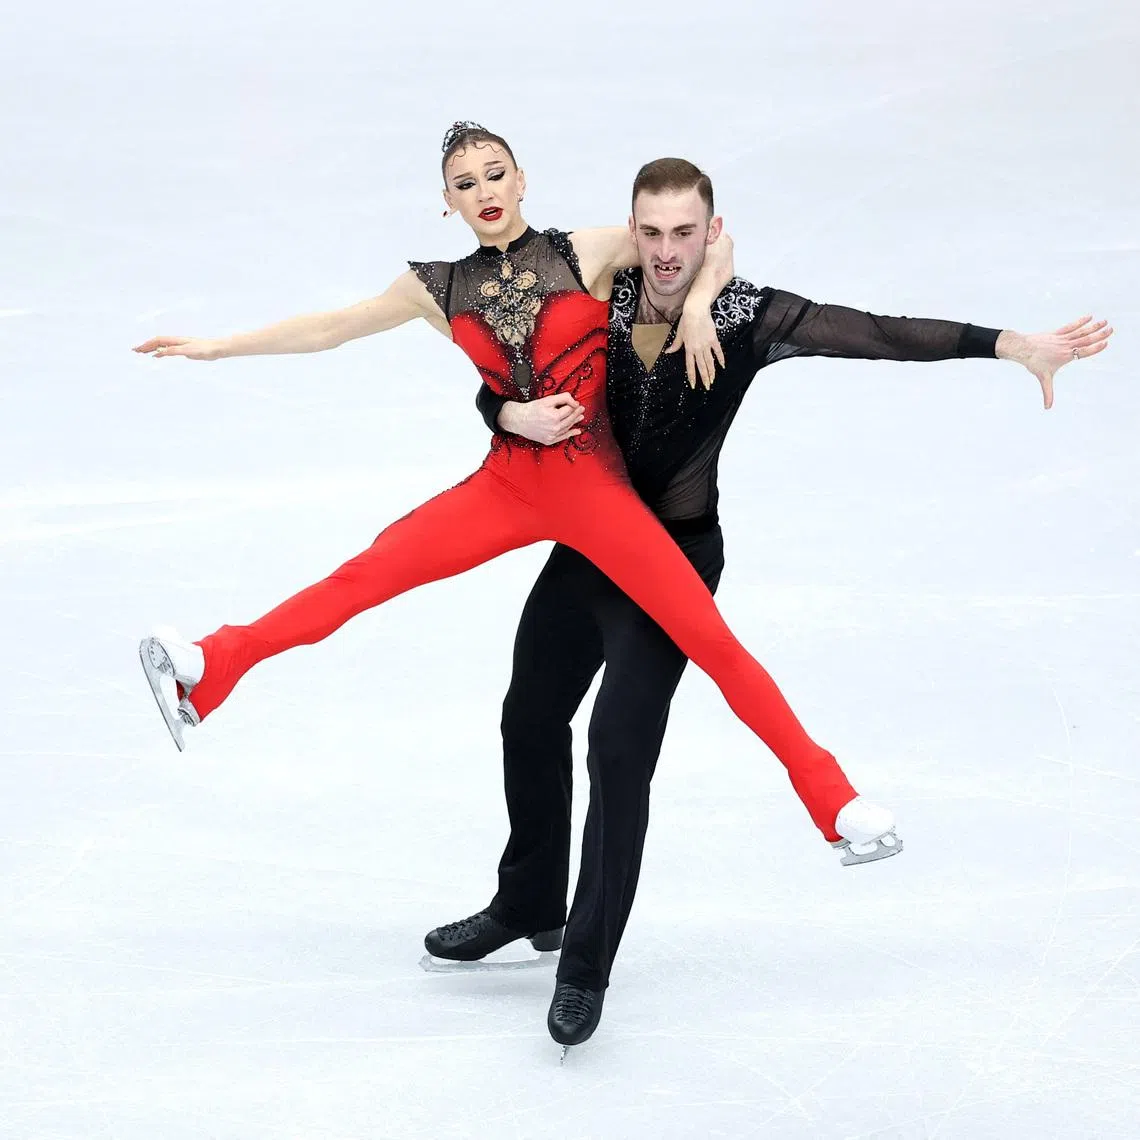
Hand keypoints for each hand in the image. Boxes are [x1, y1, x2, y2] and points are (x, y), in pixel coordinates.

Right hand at [133, 336, 224, 359]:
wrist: (218, 349)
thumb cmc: (205, 349)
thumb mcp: (188, 351)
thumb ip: (174, 351)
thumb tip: (159, 352)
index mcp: (177, 341)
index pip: (158, 341)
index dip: (147, 344)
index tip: (138, 349)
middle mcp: (177, 342)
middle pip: (158, 342)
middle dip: (146, 346)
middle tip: (135, 351)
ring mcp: (181, 346)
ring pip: (162, 346)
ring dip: (152, 348)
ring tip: (142, 353)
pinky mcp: (185, 351)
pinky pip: (169, 351)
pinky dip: (160, 352)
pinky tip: (157, 356)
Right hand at [500, 393, 585, 444]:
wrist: (519, 420)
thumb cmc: (532, 409)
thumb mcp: (547, 400)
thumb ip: (563, 398)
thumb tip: (575, 403)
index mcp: (555, 417)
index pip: (569, 409)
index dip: (573, 405)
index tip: (576, 403)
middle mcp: (555, 428)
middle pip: (570, 419)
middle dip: (577, 413)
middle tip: (582, 409)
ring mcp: (552, 435)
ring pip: (568, 427)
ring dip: (575, 422)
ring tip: (580, 417)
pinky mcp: (549, 440)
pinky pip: (563, 437)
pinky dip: (571, 434)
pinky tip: (577, 431)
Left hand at [667, 305, 724, 389]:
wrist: (696, 311)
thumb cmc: (687, 320)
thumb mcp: (679, 333)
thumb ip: (675, 345)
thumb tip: (668, 352)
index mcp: (689, 349)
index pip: (690, 366)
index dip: (692, 376)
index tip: (693, 385)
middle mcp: (698, 349)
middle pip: (701, 366)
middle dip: (704, 378)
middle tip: (707, 386)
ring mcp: (706, 345)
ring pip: (709, 361)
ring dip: (712, 371)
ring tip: (713, 379)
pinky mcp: (713, 339)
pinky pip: (718, 351)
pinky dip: (721, 359)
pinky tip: (722, 365)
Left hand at [998, 316, 1112, 408]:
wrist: (1022, 349)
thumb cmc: (1034, 364)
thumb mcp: (1043, 378)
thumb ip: (1048, 392)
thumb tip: (1047, 407)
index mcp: (1065, 356)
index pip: (1084, 352)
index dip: (1095, 348)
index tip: (1106, 343)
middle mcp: (1065, 346)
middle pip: (1085, 340)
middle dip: (1099, 335)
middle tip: (1111, 330)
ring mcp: (1062, 338)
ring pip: (1080, 331)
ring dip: (1093, 326)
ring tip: (1105, 322)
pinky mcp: (1057, 333)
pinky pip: (1071, 326)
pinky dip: (1080, 321)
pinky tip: (1089, 317)